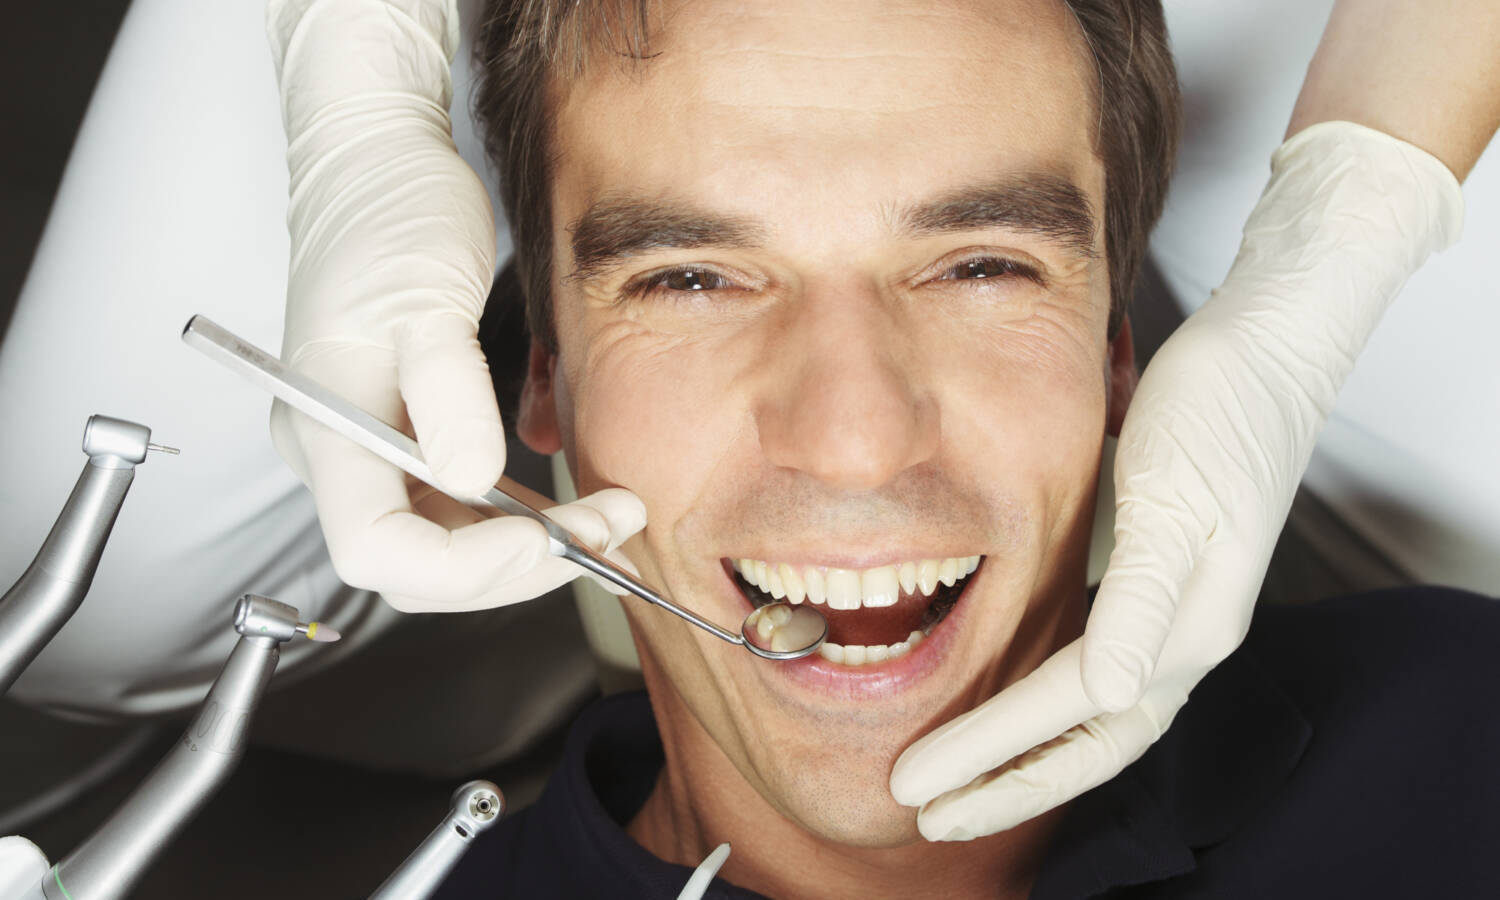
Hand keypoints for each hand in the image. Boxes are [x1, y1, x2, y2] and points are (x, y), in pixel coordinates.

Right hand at [266, 0, 643, 610]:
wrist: (375, 168)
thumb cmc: (389, 217)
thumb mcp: (426, 299)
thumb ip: (449, 395)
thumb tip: (474, 482)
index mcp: (322, 428)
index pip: (375, 549)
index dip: (463, 565)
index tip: (544, 538)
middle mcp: (337, 456)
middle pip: (417, 565)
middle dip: (516, 562)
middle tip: (604, 531)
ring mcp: (369, 452)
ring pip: (444, 546)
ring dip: (527, 548)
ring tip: (605, 522)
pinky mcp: (406, 439)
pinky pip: (457, 507)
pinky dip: (515, 520)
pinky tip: (569, 510)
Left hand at [890, 121, 1462, 839]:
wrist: (1264, 349)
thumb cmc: (1219, 409)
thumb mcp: (1175, 496)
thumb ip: (1144, 597)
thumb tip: (1117, 693)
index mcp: (1191, 626)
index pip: (1072, 712)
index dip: (992, 753)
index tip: (919, 783)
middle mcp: (1183, 636)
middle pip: (1090, 743)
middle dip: (1008, 786)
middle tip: (927, 814)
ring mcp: (1171, 613)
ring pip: (1091, 716)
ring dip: (1023, 754)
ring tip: (956, 781)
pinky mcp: (1152, 582)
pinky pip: (1092, 667)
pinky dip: (1044, 703)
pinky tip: (1004, 702)